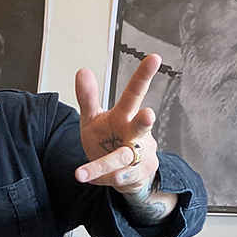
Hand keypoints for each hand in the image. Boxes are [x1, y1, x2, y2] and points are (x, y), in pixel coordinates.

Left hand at [74, 54, 160, 193]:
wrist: (122, 172)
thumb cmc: (107, 139)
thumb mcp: (93, 118)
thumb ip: (87, 98)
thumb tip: (82, 71)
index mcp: (125, 115)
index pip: (135, 93)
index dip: (144, 76)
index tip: (155, 58)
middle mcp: (135, 133)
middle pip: (141, 126)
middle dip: (145, 121)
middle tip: (149, 114)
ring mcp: (138, 154)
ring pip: (122, 159)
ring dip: (103, 165)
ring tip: (81, 173)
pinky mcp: (136, 175)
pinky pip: (115, 178)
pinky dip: (100, 178)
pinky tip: (92, 178)